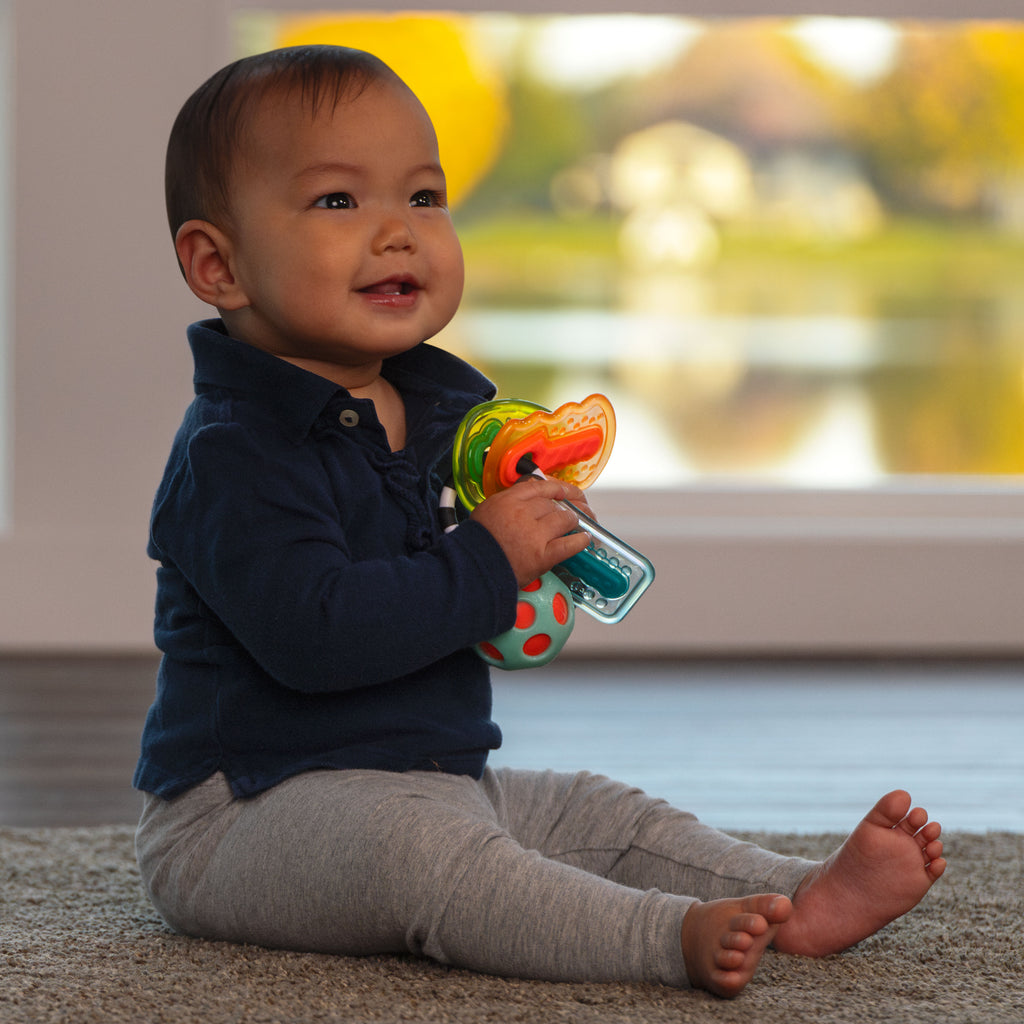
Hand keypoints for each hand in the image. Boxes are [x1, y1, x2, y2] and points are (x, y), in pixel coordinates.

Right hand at [469, 476, 591, 587]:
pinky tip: (585, 539)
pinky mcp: (543, 556)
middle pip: (554, 504)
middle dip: (565, 508)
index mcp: (509, 500)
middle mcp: (523, 514)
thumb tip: (528, 493)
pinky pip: (569, 544)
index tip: (564, 491)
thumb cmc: (477, 543)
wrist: (473, 570)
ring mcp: (535, 535)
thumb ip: (508, 500)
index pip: (540, 487)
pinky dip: (579, 541)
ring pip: (565, 519)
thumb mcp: (487, 510)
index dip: (556, 489)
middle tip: (573, 512)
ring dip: (573, 521)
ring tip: (576, 524)